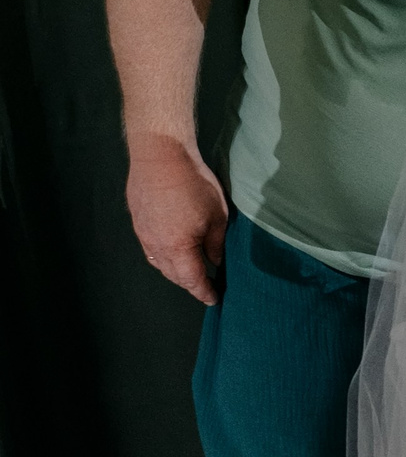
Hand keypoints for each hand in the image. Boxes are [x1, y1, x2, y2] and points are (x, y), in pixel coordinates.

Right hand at [127, 131, 227, 303]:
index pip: (191, 280)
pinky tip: (173, 252)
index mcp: (177, 248)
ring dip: (175, 271)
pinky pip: (150, 249)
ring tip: (191, 271)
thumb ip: (216, 244)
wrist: (160, 157)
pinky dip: (163, 256)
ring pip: (159, 263)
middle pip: (173, 274)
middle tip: (205, 287)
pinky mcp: (138, 222)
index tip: (213, 299)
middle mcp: (156, 246)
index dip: (203, 291)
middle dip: (190, 283)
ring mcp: (143, 234)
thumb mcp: (217, 217)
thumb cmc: (193, 184)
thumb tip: (216, 261)